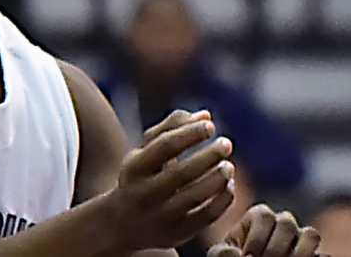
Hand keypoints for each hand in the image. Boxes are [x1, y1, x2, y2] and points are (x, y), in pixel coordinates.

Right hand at [103, 110, 237, 249]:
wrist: (121, 223)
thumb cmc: (142, 174)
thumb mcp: (147, 148)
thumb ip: (173, 126)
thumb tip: (206, 116)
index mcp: (134, 168)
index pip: (164, 147)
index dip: (190, 133)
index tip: (211, 126)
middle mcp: (143, 195)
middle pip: (181, 174)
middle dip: (208, 156)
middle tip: (227, 144)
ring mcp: (158, 218)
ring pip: (194, 197)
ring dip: (218, 178)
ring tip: (229, 166)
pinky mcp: (175, 235)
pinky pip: (205, 218)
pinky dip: (223, 200)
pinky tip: (229, 185)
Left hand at [208, 205, 320, 256]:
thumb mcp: (222, 256)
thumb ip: (222, 253)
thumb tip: (235, 253)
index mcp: (260, 217)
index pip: (265, 216)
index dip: (256, 238)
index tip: (247, 256)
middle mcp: (283, 224)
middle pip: (288, 223)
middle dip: (274, 248)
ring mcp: (300, 239)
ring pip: (311, 235)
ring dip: (299, 253)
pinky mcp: (313, 256)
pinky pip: (322, 255)